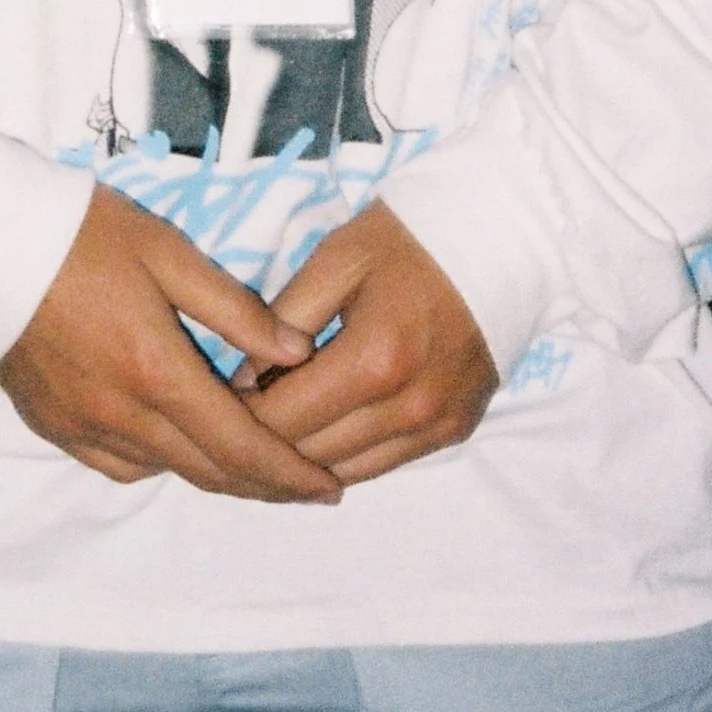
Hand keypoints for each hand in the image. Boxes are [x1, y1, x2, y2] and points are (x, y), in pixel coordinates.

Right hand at [0, 185, 344, 502]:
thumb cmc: (80, 233)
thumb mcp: (168, 252)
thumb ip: (234, 309)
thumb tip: (298, 353)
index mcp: (156, 370)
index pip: (239, 446)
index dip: (290, 475)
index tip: (330, 490)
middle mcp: (121, 415)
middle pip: (209, 473)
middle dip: (266, 487)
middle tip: (309, 488)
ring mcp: (82, 427)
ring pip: (167, 471)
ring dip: (217, 476)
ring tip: (255, 466)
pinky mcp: (53, 425)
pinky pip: (120, 464)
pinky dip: (161, 463)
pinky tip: (177, 445)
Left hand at [239, 201, 497, 486]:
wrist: (505, 239)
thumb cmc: (410, 239)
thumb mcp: (336, 258)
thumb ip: (281, 320)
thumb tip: (241, 379)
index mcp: (374, 361)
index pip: (282, 419)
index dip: (234, 415)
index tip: (206, 400)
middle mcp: (408, 409)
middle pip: (309, 456)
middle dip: (260, 443)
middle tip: (225, 421)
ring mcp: (437, 427)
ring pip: (344, 472)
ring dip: (299, 461)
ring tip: (264, 433)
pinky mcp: (454, 431)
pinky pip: (382, 465)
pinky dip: (343, 457)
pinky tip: (317, 435)